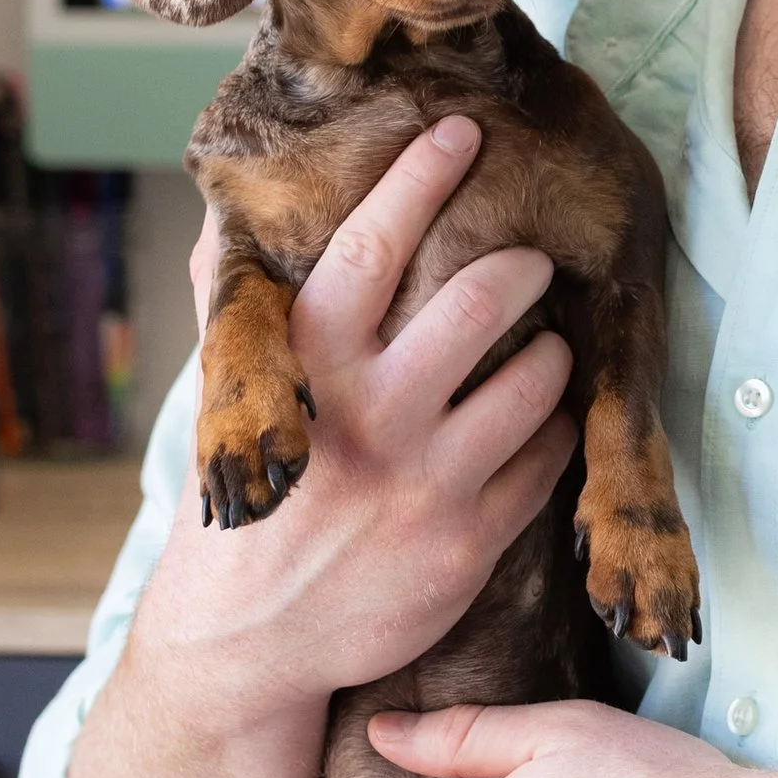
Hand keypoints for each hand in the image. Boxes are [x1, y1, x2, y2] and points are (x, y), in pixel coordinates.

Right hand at [139, 119, 578, 712]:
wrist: (248, 646)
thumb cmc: (242, 506)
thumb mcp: (226, 409)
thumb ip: (236, 311)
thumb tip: (225, 215)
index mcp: (305, 371)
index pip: (370, 248)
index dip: (419, 180)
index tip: (459, 132)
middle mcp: (371, 419)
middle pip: (480, 302)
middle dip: (520, 267)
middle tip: (528, 260)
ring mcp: (429, 483)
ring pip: (534, 379)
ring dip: (549, 350)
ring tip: (539, 344)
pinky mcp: (471, 541)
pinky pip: (546, 458)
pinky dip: (551, 429)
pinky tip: (535, 423)